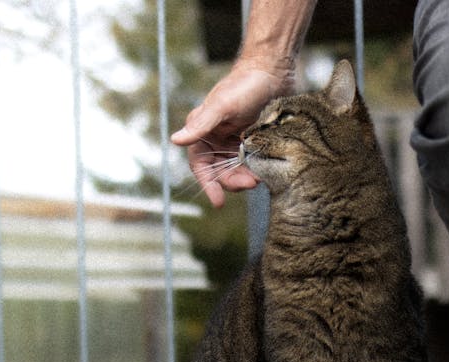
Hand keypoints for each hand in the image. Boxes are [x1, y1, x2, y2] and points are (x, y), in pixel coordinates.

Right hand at [171, 60, 295, 205]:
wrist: (273, 72)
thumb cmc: (245, 85)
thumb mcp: (223, 105)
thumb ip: (201, 124)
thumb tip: (175, 140)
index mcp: (204, 130)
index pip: (201, 164)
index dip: (208, 184)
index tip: (218, 202)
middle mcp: (218, 138)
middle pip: (220, 171)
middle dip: (233, 182)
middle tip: (251, 184)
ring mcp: (237, 141)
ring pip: (237, 169)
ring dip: (246, 177)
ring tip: (259, 178)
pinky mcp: (254, 141)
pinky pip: (252, 162)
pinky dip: (257, 169)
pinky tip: (265, 171)